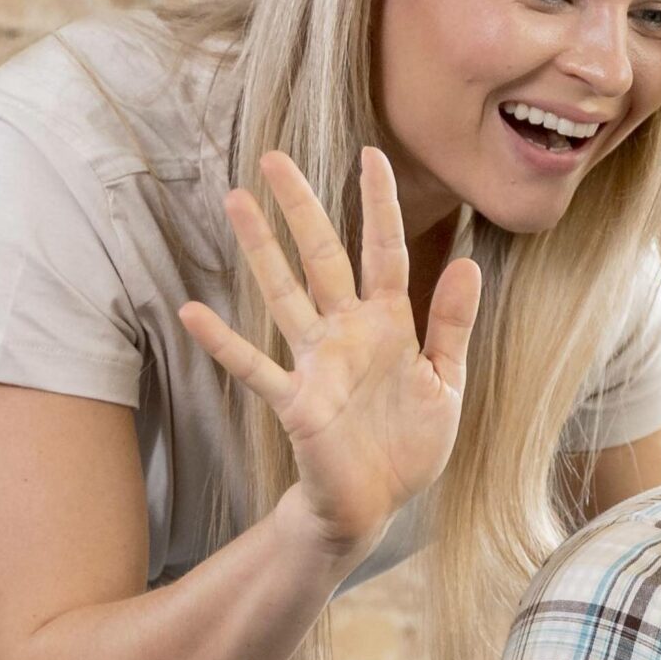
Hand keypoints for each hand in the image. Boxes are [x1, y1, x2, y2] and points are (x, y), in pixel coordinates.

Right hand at [176, 149, 481, 563]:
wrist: (377, 503)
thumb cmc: (408, 442)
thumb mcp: (446, 383)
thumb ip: (454, 326)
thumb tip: (468, 263)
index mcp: (390, 325)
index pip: (385, 253)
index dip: (379, 206)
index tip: (372, 155)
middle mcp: (347, 333)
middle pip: (322, 258)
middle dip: (302, 208)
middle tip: (276, 156)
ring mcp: (317, 363)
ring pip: (284, 293)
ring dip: (260, 250)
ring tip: (235, 200)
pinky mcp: (297, 402)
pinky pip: (256, 366)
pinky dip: (224, 342)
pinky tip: (192, 311)